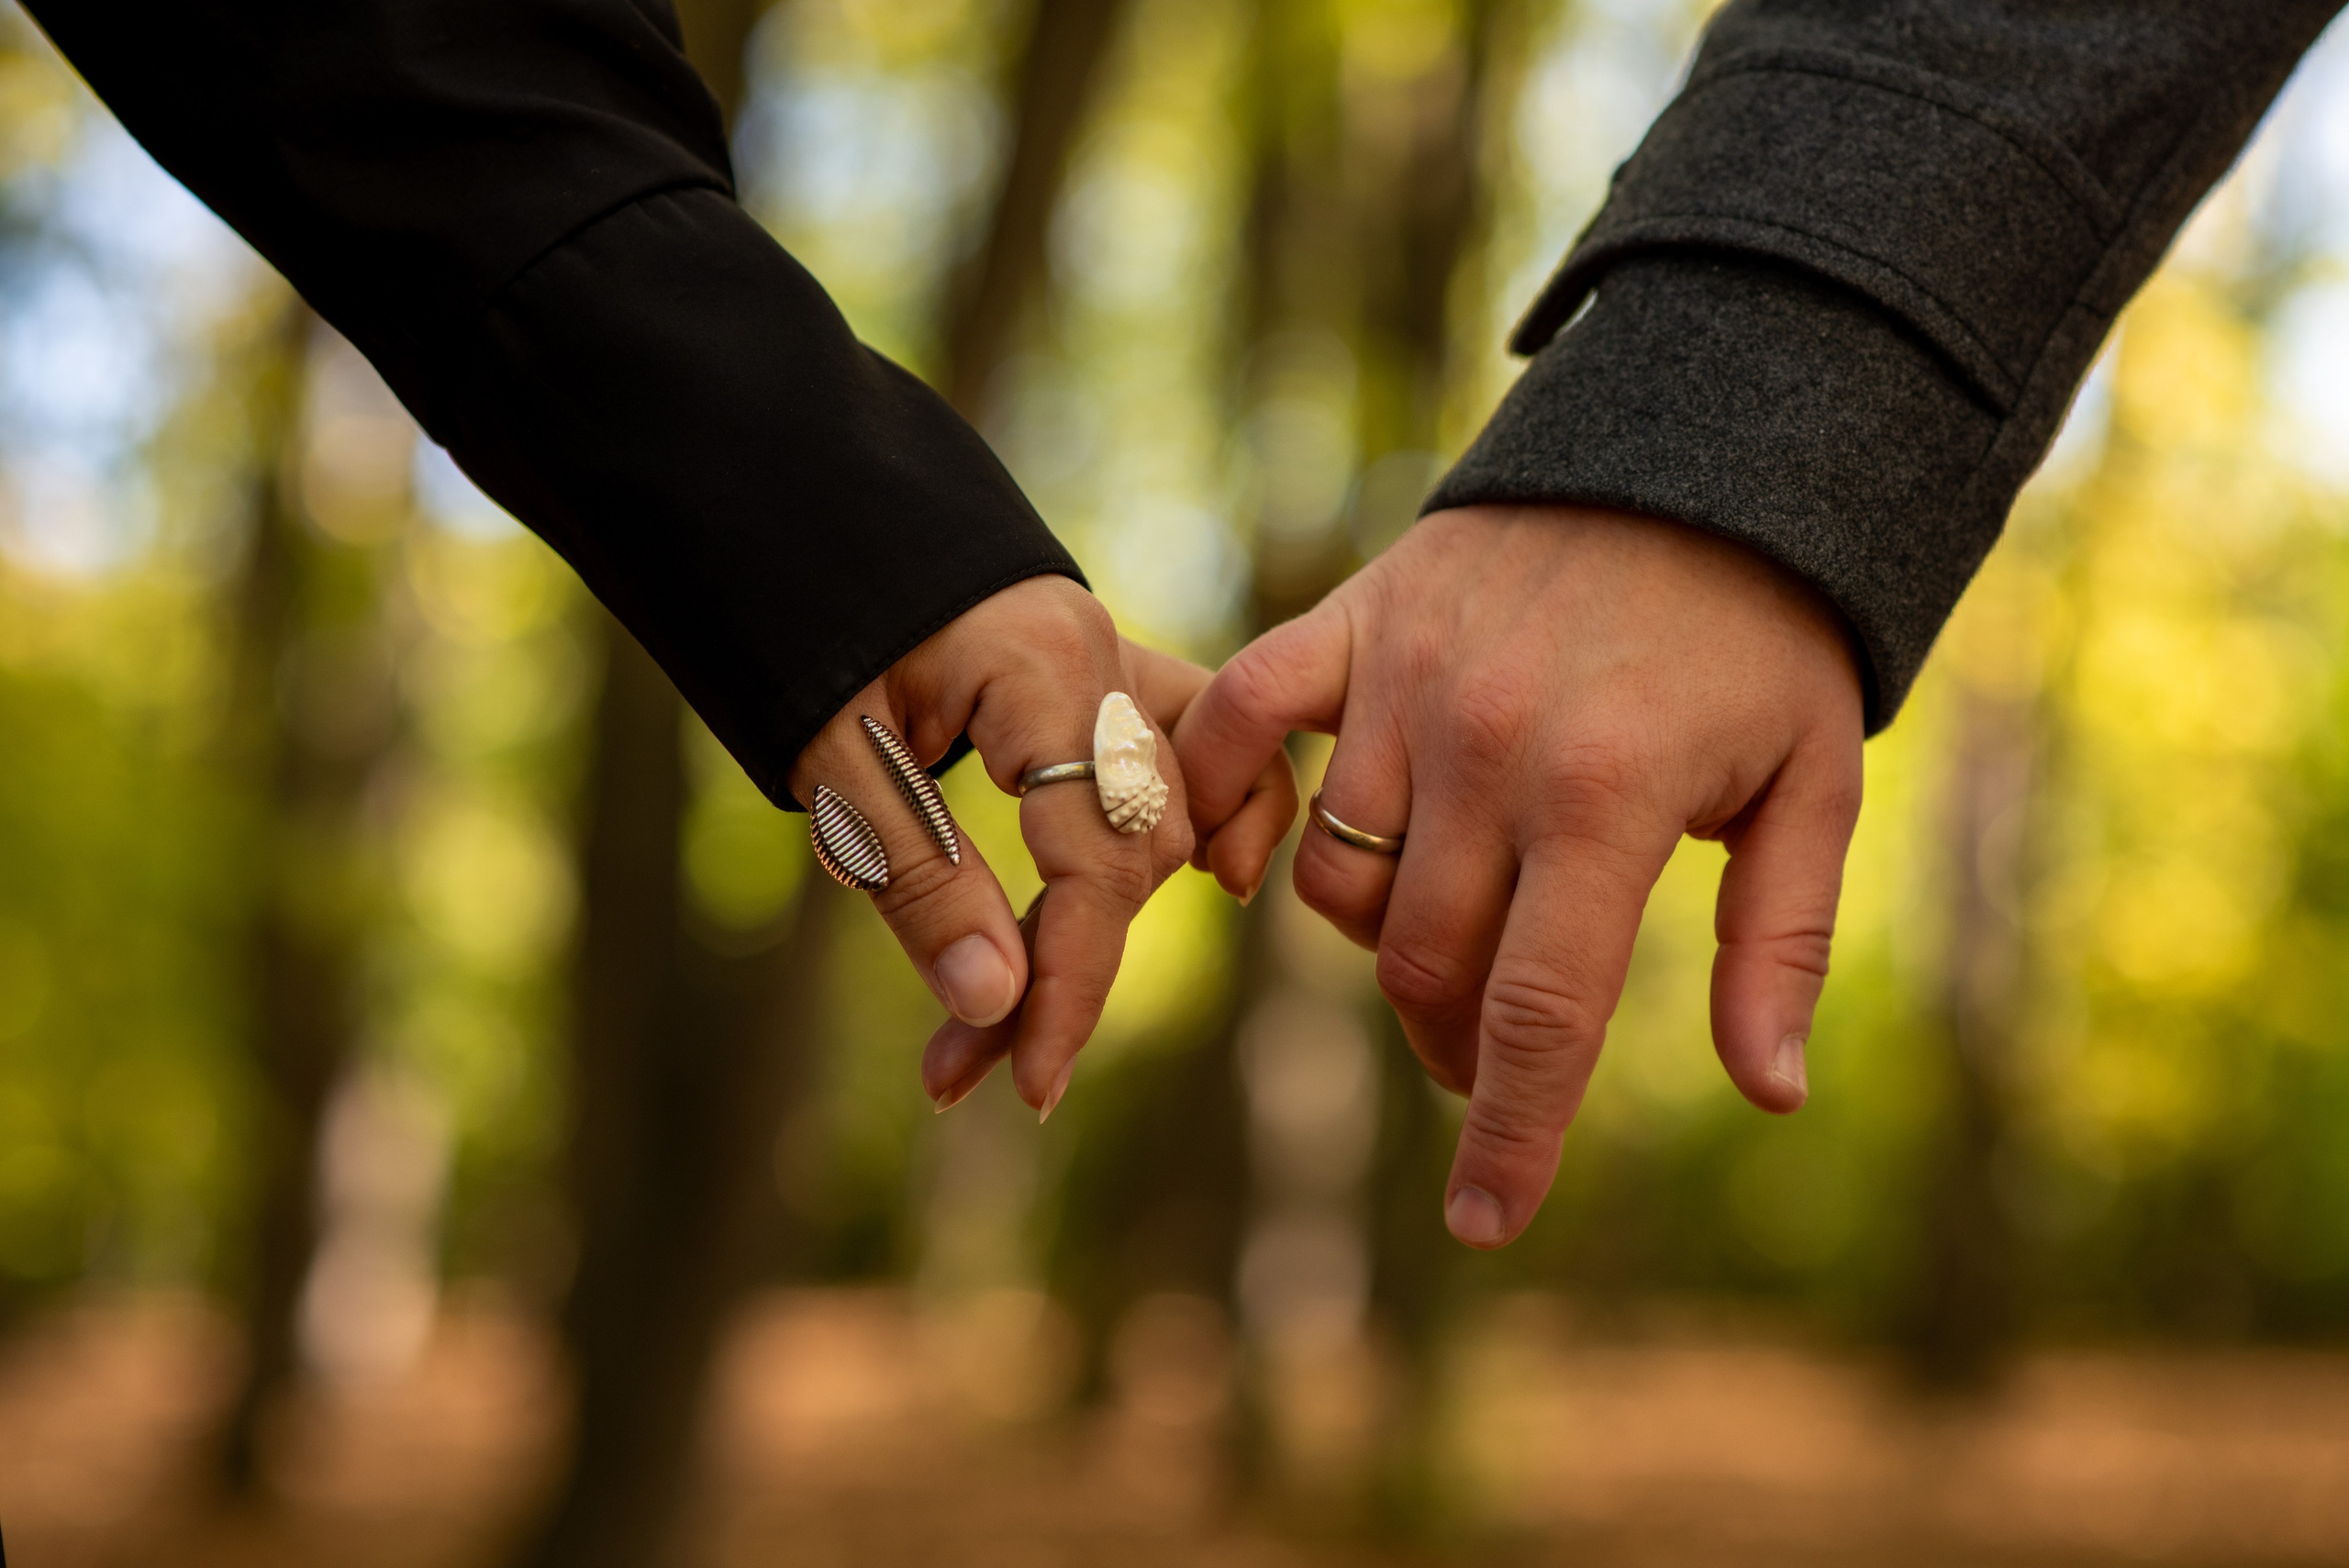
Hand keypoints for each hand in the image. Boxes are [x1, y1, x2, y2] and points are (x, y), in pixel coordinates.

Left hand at [787, 577, 1201, 1117]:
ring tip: (1020, 1022)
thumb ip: (917, 878)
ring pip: (1168, 819)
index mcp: (1042, 668)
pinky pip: (1186, 758)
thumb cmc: (799, 616)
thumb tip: (997, 1005)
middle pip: (1134, 855)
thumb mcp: (832, 757)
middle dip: (1062, 972)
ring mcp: (1117, 661)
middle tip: (965, 1069)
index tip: (1028, 1083)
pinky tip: (1197, 888)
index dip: (1074, 982)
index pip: (1098, 859)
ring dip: (1099, 926)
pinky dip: (1193, 827)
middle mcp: (1106, 660)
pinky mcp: (1104, 675)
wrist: (797, 501)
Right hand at [1174, 505, 1863, 1246]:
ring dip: (1381, 939)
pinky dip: (1226, 792)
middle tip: (1499, 1050)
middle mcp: (1489, 748)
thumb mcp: (1812, 784)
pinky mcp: (1349, 622)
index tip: (1484, 1224)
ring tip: (1443, 933)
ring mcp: (1403, 681)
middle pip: (1423, 965)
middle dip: (1459, 1043)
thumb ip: (1781, 941)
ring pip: (1334, 880)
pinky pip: (1239, 721)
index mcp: (1607, 800)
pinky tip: (1261, 851)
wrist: (1699, 450)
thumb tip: (1770, 1091)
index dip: (1511, 1137)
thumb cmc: (1765, 632)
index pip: (1538, 1013)